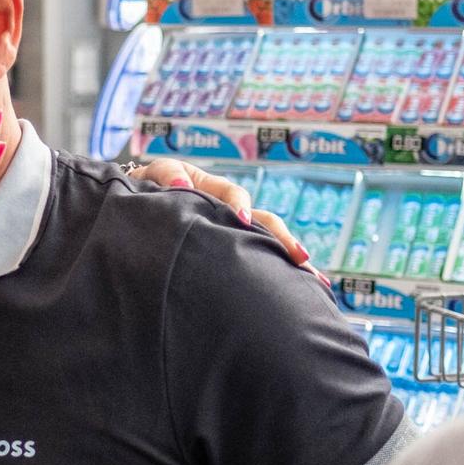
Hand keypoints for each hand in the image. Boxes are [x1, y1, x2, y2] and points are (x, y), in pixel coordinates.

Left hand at [128, 159, 327, 284]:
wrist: (148, 199)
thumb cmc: (155, 186)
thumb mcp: (160, 174)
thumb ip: (169, 175)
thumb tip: (180, 185)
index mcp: (215, 191)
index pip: (233, 196)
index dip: (238, 205)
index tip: (241, 220)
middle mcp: (234, 211)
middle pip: (265, 222)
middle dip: (283, 240)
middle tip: (301, 259)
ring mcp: (237, 231)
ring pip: (269, 243)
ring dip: (292, 259)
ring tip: (315, 281)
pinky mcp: (235, 248)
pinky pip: (261, 258)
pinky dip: (283, 272)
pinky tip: (307, 290)